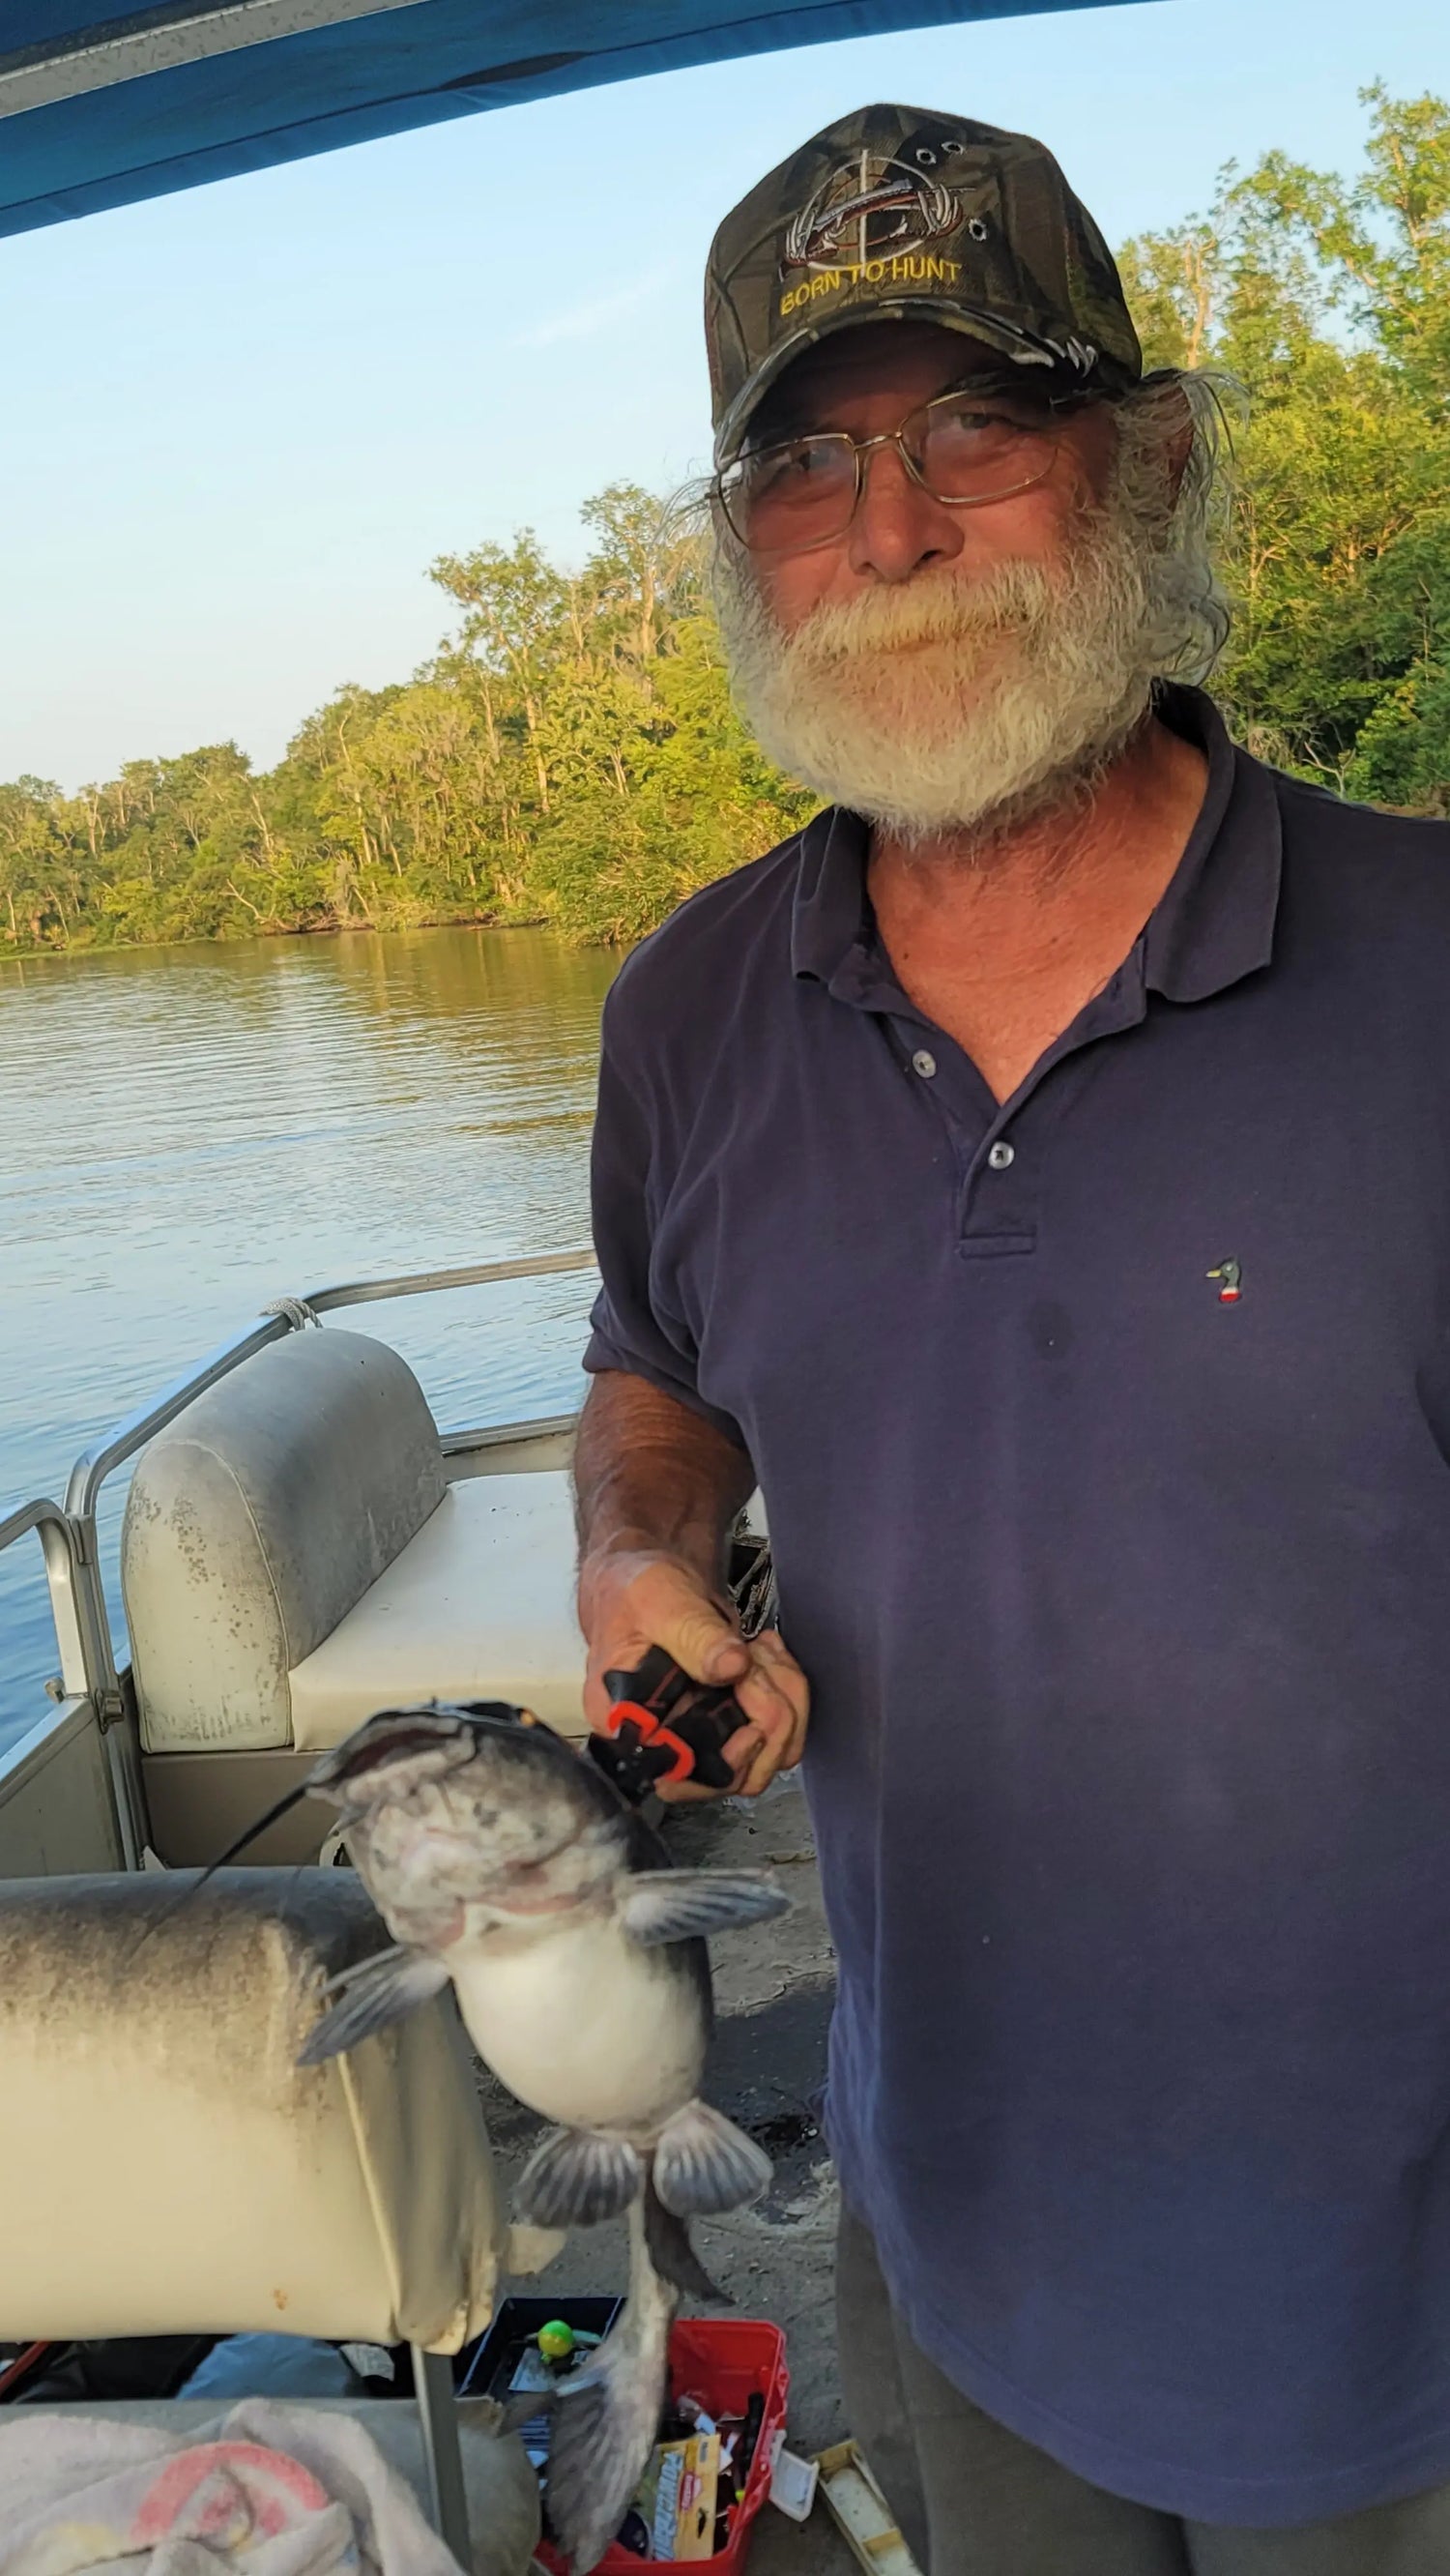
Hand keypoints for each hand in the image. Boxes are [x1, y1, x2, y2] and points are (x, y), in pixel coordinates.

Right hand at [578, 1548, 809, 1800]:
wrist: (650, 1580)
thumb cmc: (637, 1589)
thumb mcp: (659, 1599)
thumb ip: (693, 1632)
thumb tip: (732, 1667)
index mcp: (625, 1723)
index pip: (679, 1776)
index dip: (726, 1759)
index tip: (753, 1721)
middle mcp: (661, 1744)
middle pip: (731, 1774)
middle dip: (768, 1716)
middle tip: (757, 1655)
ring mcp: (700, 1737)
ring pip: (765, 1757)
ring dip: (784, 1701)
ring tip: (763, 1650)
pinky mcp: (727, 1724)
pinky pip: (777, 1734)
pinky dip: (788, 1694)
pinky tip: (768, 1654)